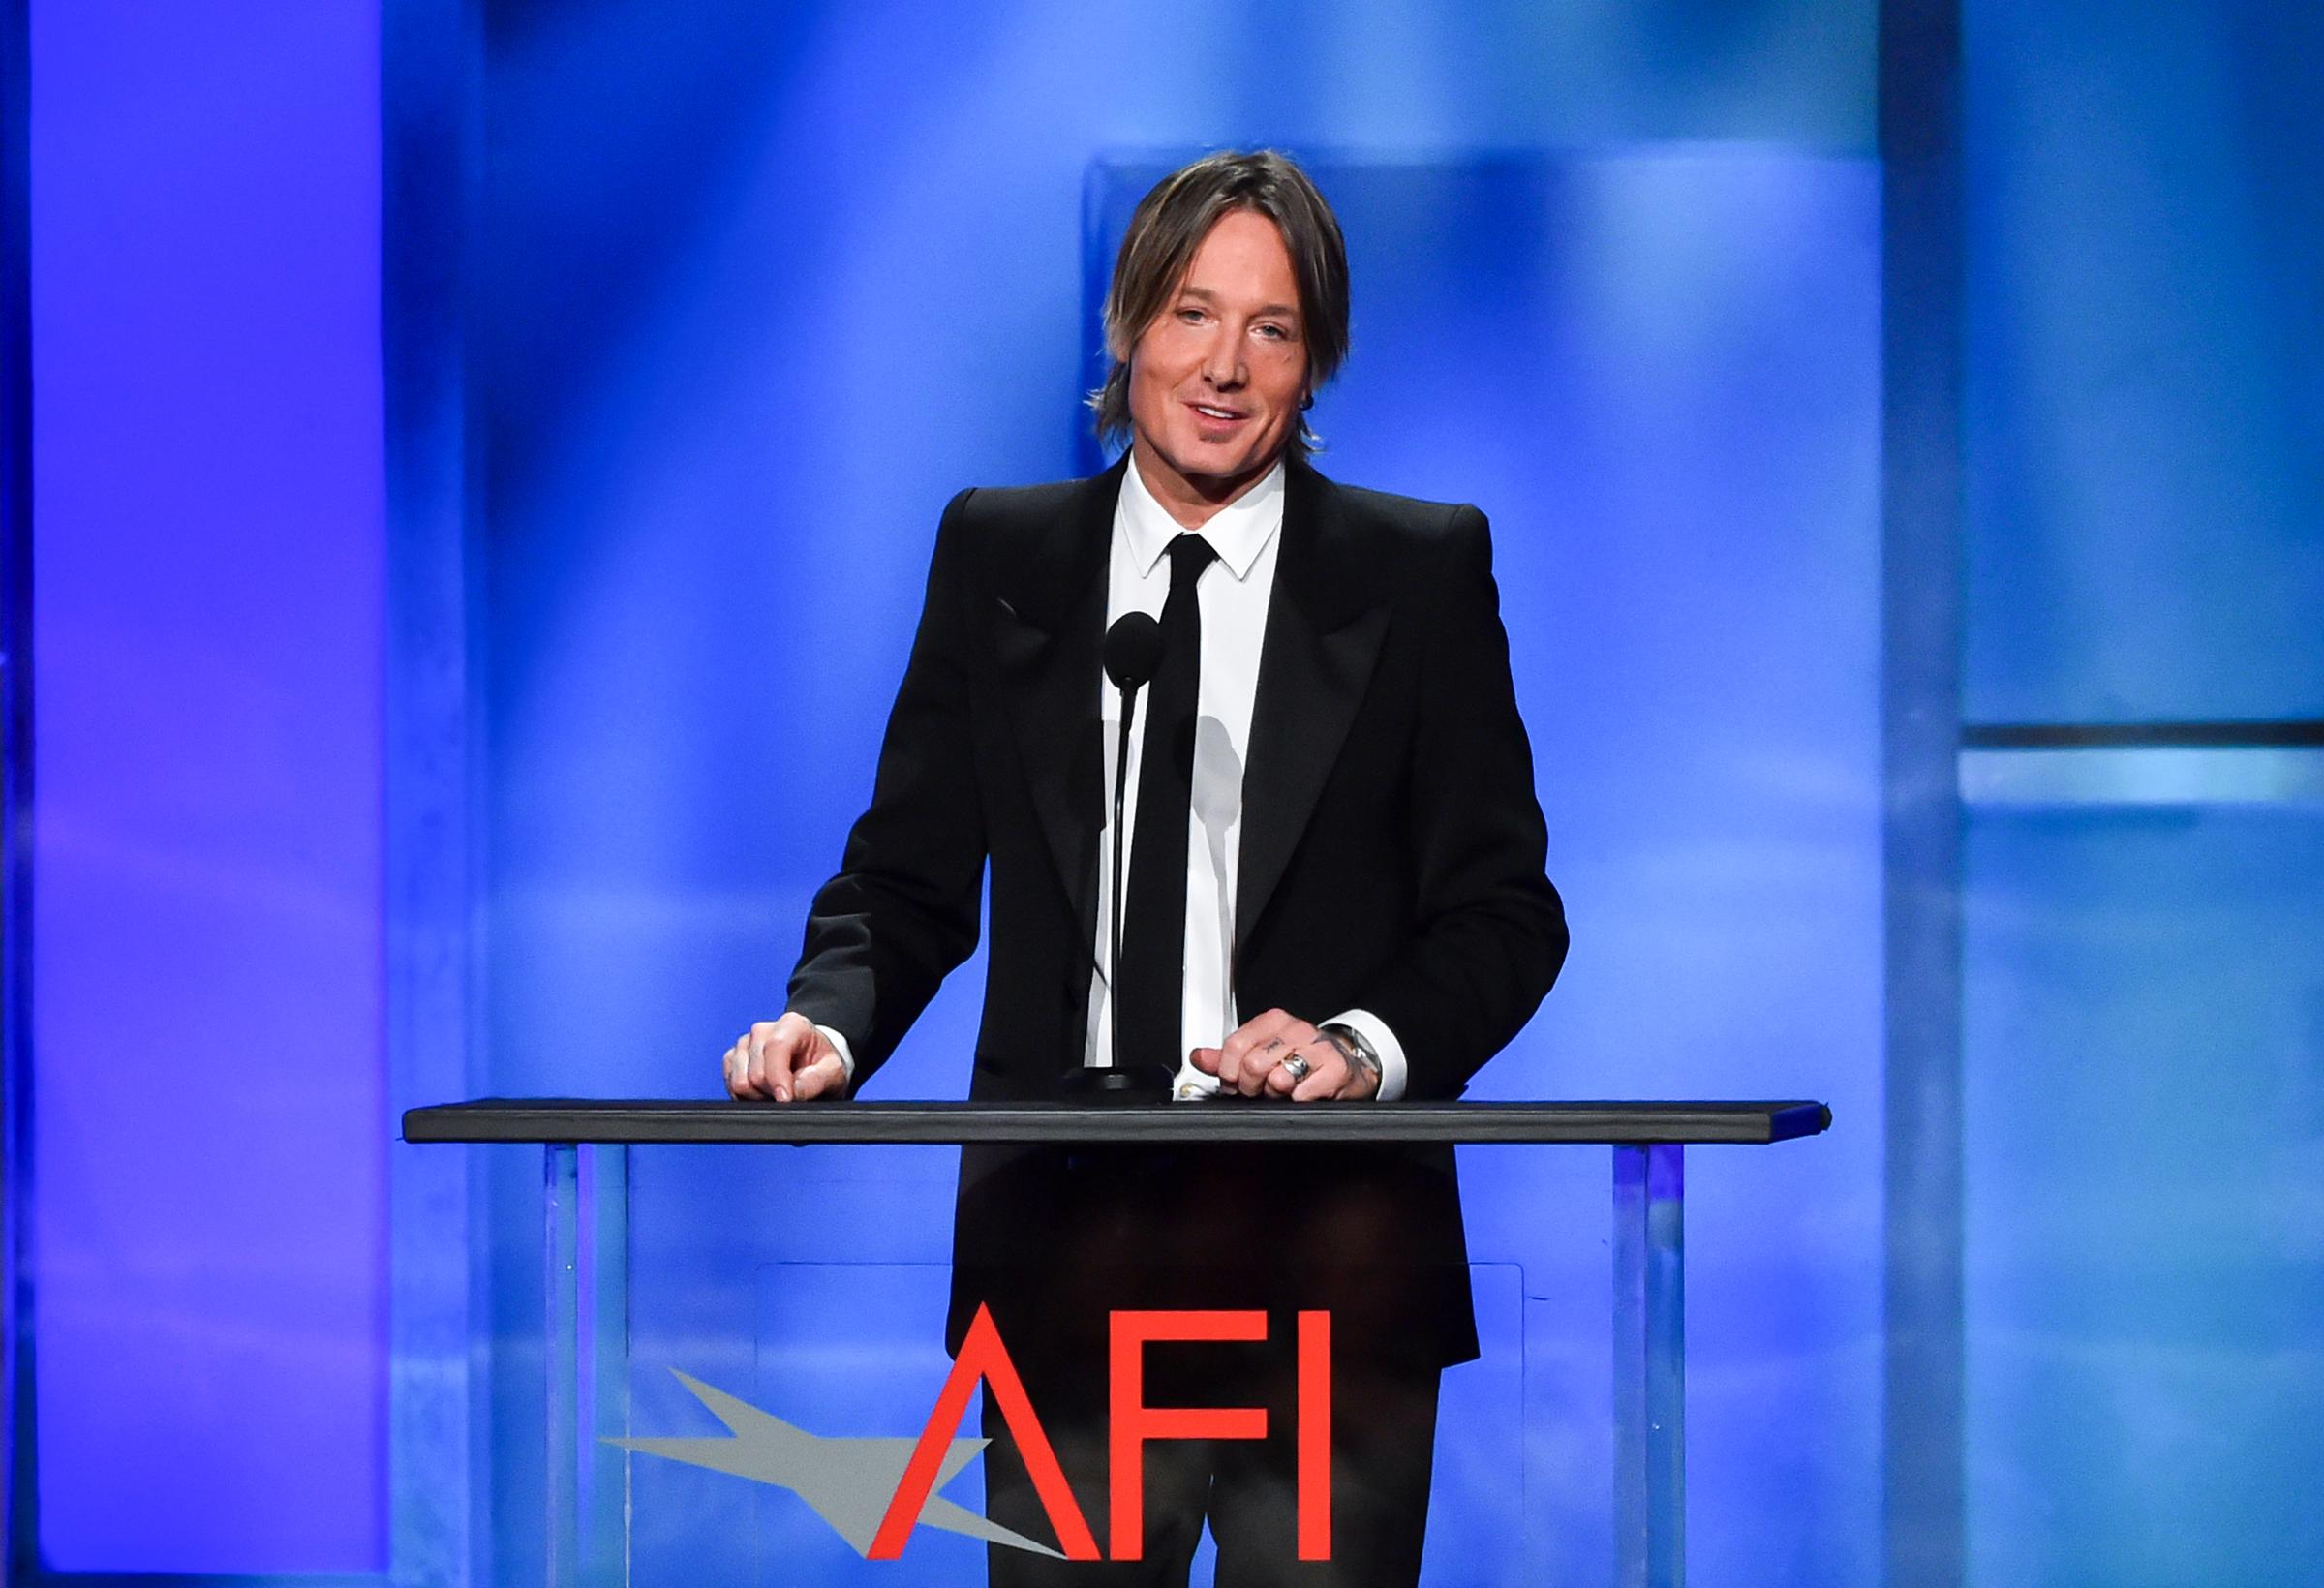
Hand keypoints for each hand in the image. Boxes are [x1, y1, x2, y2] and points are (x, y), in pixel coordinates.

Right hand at [724, 1013, 846, 1101]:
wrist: (813, 1065)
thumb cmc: (823, 1066)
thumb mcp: (833, 1073)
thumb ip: (814, 1082)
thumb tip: (789, 1096)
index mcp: (792, 1025)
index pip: (776, 1048)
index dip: (777, 1078)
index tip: (785, 1099)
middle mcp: (764, 1030)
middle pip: (756, 1072)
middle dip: (771, 1092)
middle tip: (789, 1097)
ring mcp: (745, 1043)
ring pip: (739, 1081)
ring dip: (757, 1096)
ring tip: (777, 1094)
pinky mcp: (733, 1058)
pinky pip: (729, 1084)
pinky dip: (745, 1096)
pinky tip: (763, 1093)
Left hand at [1190, 1008, 1378, 1101]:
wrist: (1344, 1067)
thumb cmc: (1300, 1060)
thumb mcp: (1261, 1054)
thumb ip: (1227, 1057)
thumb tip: (1198, 1057)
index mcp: (1274, 1021)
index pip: (1235, 1045)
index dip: (1229, 1071)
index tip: (1235, 1081)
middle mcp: (1296, 1029)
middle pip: (1254, 1064)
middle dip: (1253, 1086)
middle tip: (1262, 1089)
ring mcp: (1318, 1047)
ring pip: (1278, 1078)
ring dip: (1276, 1093)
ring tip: (1284, 1090)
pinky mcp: (1336, 1068)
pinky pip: (1303, 1092)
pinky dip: (1298, 1100)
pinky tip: (1303, 1093)